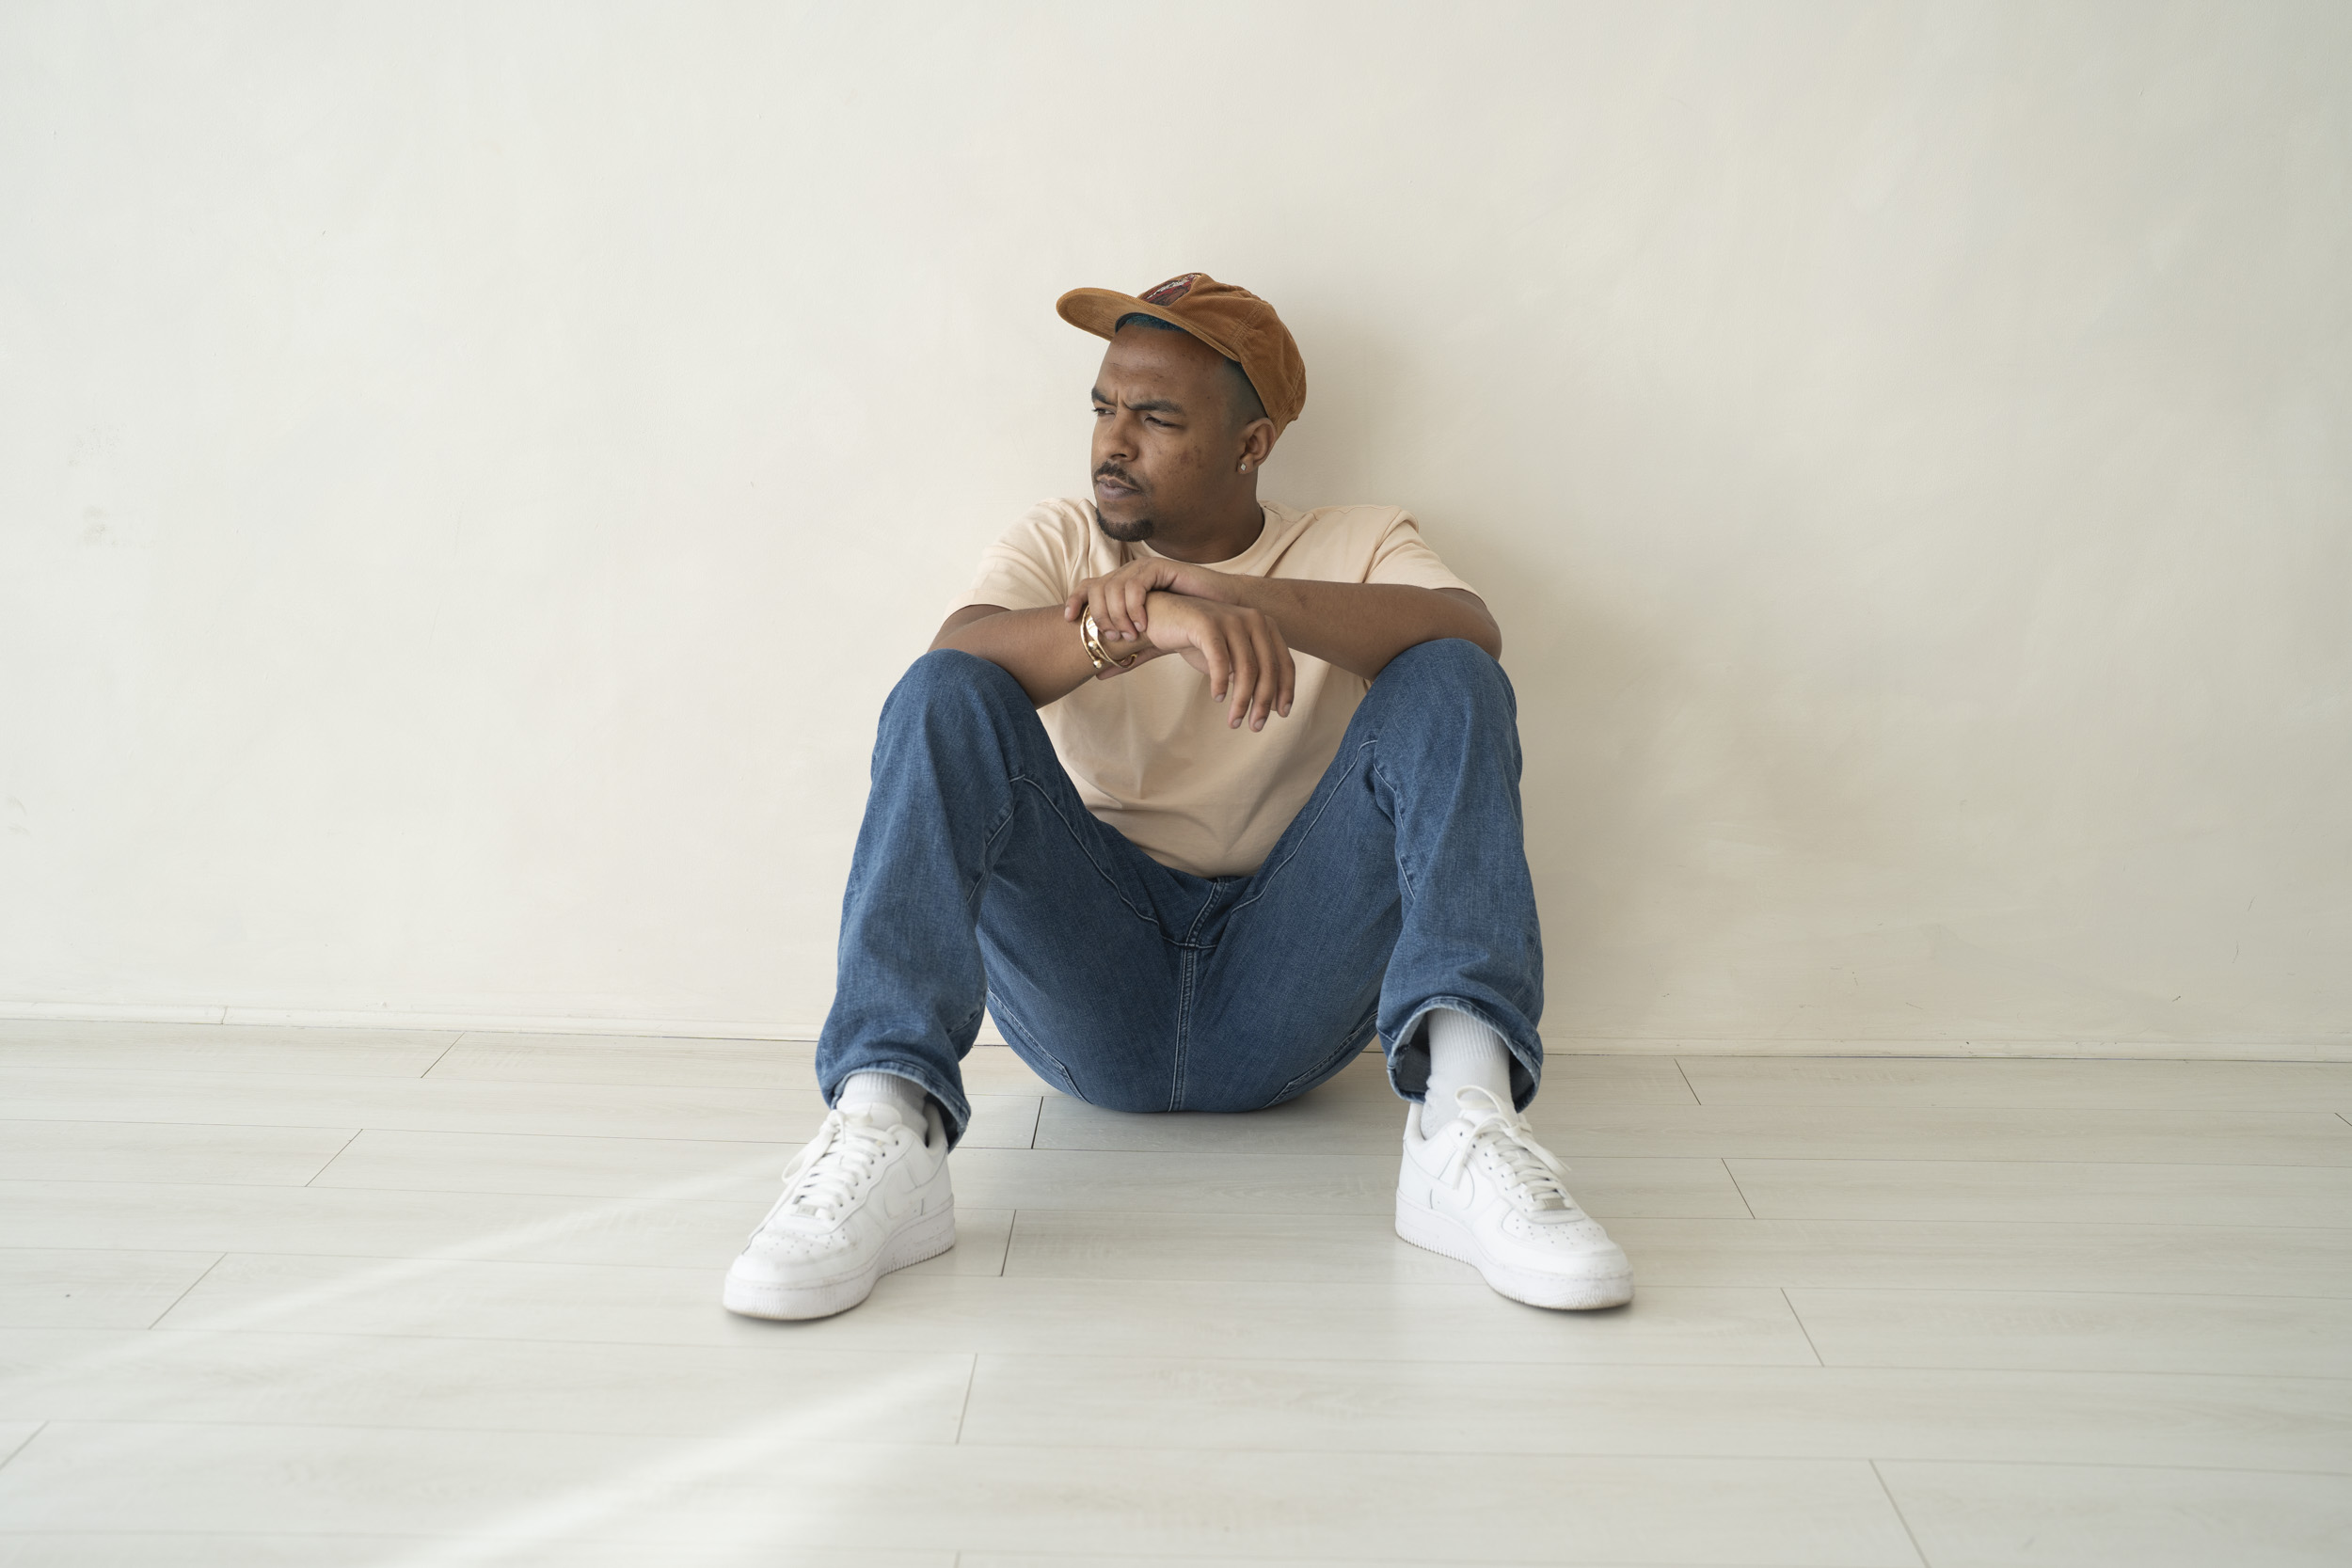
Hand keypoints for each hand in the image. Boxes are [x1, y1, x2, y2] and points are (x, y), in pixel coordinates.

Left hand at [1064, 558, 1233, 648]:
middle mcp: (1129, 574)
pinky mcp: (1160, 567)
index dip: (1074, 600)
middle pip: (1096, 587)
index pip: (1088, 587)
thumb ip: (1126, 655)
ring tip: (1130, 635)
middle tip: (1111, 637)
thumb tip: (1098, 675)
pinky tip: (1143, 625)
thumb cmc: (1188, 625)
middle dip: (1099, 615)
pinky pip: (1136, 585)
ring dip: (1117, 615)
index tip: (1069, 621)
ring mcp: (1144, 568)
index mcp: (1122, 587)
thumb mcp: (1150, 642)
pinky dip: (1135, 607)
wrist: (1221, 608)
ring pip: (1113, 587)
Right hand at [1140, 592, 1294, 730]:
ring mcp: (1230, 618)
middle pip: (1268, 668)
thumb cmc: (1201, 642)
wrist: (1164, 619)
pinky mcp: (1206, 623)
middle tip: (1255, 726)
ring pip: (1246, 668)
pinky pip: (1220, 659)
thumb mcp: (1232, 661)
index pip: (1284, 662)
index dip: (1286, 690)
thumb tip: (1274, 706)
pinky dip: (1220, 682)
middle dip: (1263, 702)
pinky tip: (1218, 698)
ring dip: (1242, 700)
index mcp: (1265, 626)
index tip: (1283, 715)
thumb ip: (1252, 677)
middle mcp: (1253, 619)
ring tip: (1234, 721)